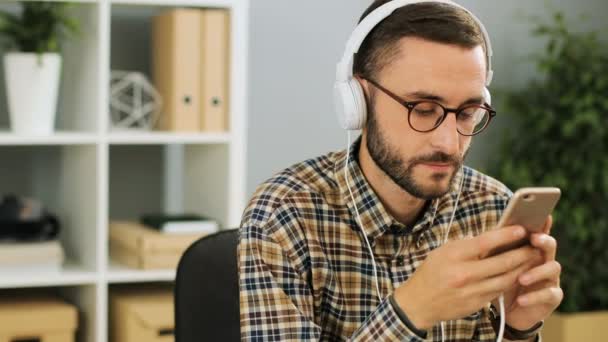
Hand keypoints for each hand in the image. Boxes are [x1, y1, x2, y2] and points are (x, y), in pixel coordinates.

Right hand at [393, 225, 541, 329]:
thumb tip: (494, 237)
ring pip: (506, 278)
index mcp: (453, 256)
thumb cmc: (431, 273)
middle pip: (502, 262)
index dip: (506, 235)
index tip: (521, 229)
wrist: (418, 303)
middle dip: (523, 253)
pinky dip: (511, 281)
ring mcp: (471, 291)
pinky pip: (500, 291)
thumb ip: (467, 246)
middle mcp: (463, 273)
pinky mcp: (477, 304)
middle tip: (536, 245)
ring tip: (532, 259)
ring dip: (523, 268)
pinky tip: (519, 274)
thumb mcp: (443, 252)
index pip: (485, 242)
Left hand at [494, 216, 563, 330]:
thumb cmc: (500, 280)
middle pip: (550, 245)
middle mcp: (544, 260)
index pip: (537, 231)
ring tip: (521, 278)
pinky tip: (521, 299)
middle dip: (543, 240)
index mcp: (530, 248)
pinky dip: (534, 296)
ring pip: (553, 268)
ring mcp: (551, 278)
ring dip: (537, 271)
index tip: (541, 215)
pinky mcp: (552, 297)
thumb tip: (479, 236)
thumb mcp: (494, 263)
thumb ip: (494, 250)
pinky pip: (549, 294)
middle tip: (534, 238)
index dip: (541, 223)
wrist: (507, 309)